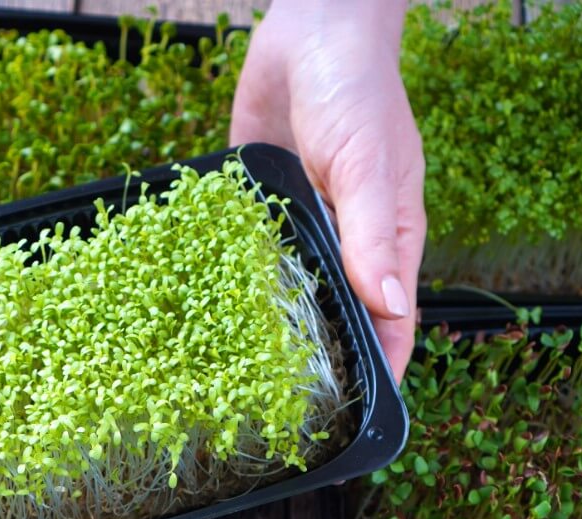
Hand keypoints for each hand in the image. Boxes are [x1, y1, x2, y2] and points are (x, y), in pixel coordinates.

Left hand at [230, 0, 424, 383]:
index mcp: (384, 239)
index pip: (389, 320)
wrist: (310, 30)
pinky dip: (221, 277)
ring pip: (281, 290)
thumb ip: (373, 236)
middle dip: (310, 359)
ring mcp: (296, 227)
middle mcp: (341, 241)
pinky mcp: (255, 207)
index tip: (358, 417)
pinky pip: (239, 251)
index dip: (380, 370)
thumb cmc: (358, 92)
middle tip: (274, 409)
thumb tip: (387, 305)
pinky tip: (192, 309)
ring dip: (257, 326)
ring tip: (222, 375)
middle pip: (331, 314)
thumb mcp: (369, 166)